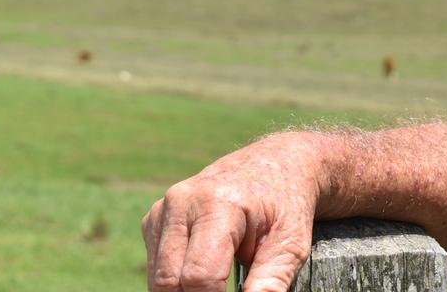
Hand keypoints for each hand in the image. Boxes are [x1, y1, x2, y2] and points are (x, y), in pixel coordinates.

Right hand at [141, 132, 326, 291]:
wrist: (276, 166)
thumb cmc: (286, 207)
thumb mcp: (291, 243)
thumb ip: (272, 280)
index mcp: (216, 204)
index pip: (199, 275)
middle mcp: (181, 202)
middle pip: (170, 281)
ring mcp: (162, 210)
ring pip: (158, 279)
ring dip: (186, 290)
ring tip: (223, 284)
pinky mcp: (155, 220)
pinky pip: (158, 267)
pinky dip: (178, 281)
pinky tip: (209, 272)